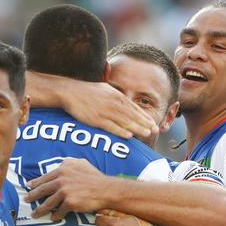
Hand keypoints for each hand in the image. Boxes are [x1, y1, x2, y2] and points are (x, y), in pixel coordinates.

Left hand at [25, 158, 113, 219]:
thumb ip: (70, 163)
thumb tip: (62, 163)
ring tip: (35, 214)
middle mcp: (61, 180)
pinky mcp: (70, 203)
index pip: (45, 177)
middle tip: (26, 200)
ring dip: (40, 210)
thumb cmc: (96, 177)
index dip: (35, 182)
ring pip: (48, 203)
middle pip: (43, 190)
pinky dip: (56, 215)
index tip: (28, 186)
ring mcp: (65, 192)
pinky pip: (60, 211)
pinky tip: (54, 218)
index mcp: (63, 170)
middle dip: (32, 196)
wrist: (106, 189)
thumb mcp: (82, 163)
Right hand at [28, 71, 157, 141]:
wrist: (70, 92)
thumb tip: (126, 100)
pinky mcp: (96, 119)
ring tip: (147, 134)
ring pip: (125, 122)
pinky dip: (120, 131)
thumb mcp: (105, 88)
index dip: (145, 116)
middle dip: (145, 124)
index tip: (153, 123)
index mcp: (117, 96)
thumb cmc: (87, 91)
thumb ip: (117, 95)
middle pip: (133, 115)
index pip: (134, 108)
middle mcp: (114, 103)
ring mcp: (105, 111)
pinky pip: (111, 127)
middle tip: (155, 131)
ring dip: (137, 128)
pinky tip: (129, 136)